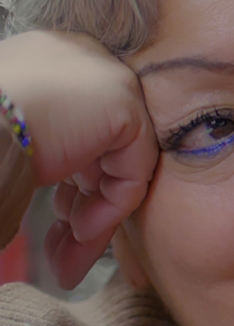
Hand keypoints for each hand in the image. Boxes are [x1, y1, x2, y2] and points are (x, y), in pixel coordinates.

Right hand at [0, 32, 156, 288]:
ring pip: (115, 168)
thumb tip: (65, 201)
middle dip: (80, 211)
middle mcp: (83, 63)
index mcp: (50, 64)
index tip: (56, 224)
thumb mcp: (11, 139)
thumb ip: (46, 155)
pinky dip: (109, 209)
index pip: (78, 132)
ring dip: (92, 222)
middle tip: (62, 253)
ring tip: (67, 261)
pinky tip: (79, 234)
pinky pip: (131, 170)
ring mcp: (108, 81)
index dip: (68, 188)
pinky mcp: (123, 106)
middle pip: (99, 153)